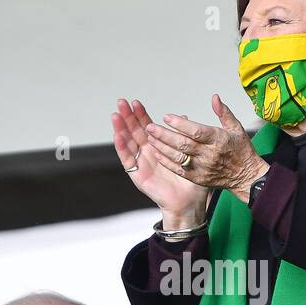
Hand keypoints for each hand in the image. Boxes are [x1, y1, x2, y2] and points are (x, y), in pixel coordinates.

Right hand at [113, 98, 207, 228]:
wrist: (188, 202)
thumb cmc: (190, 181)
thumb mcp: (190, 155)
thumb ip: (185, 136)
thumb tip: (184, 117)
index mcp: (159, 147)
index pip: (147, 127)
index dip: (141, 115)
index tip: (135, 102)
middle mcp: (148, 153)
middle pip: (134, 132)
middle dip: (127, 117)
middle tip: (121, 102)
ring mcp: (141, 163)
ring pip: (128, 143)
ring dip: (121, 129)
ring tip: (116, 115)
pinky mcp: (137, 175)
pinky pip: (128, 160)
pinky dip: (122, 148)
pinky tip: (118, 136)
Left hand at [144, 93, 268, 203]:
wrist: (245, 176)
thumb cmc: (241, 150)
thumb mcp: (237, 128)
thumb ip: (223, 112)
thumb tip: (214, 97)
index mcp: (218, 140)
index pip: (196, 131)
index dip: (180, 124)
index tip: (167, 117)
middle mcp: (209, 155)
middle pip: (183, 144)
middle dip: (164, 135)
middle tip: (150, 127)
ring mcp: (202, 168)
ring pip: (178, 157)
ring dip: (162, 147)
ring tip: (150, 137)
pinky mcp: (197, 178)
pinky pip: (179, 170)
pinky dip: (166, 161)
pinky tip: (157, 152)